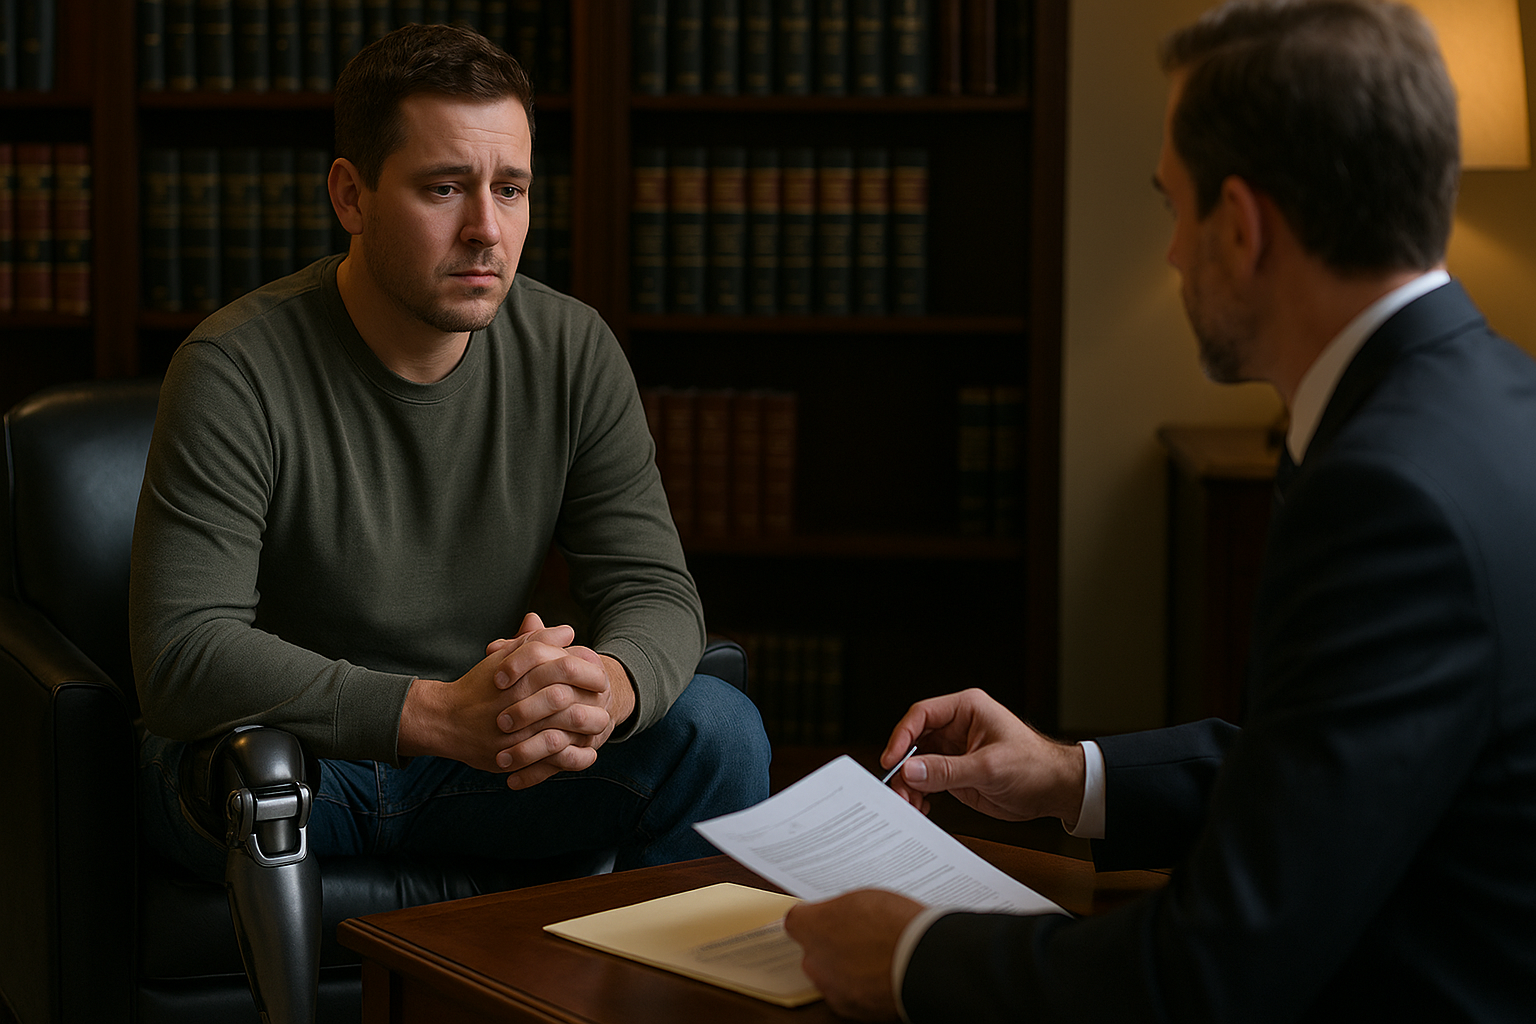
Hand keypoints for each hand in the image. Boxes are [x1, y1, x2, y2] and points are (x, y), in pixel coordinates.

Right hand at [397, 613, 634, 787]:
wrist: (446, 721)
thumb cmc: (480, 685)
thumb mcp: (505, 658)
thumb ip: (536, 642)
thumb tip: (569, 631)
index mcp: (518, 678)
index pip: (564, 669)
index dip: (589, 671)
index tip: (602, 675)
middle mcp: (516, 706)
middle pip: (565, 702)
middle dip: (592, 703)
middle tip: (607, 702)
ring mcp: (513, 736)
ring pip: (560, 735)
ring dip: (585, 731)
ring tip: (601, 726)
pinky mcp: (513, 760)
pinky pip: (550, 762)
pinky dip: (573, 758)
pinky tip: (587, 752)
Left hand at [783, 890, 922, 1020]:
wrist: (924, 962)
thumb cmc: (897, 926)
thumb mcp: (864, 899)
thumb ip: (840, 910)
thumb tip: (837, 916)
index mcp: (813, 927)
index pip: (797, 921)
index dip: (814, 919)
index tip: (827, 916)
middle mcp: (815, 961)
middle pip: (812, 952)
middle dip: (829, 946)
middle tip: (858, 936)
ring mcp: (832, 988)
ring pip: (830, 976)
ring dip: (845, 969)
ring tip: (876, 957)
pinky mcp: (851, 1009)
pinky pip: (848, 994)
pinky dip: (861, 988)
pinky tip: (882, 975)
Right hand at [880, 688, 1085, 828]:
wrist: (1056, 790)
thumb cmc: (1035, 766)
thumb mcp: (989, 767)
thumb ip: (948, 770)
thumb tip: (911, 770)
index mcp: (966, 709)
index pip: (921, 715)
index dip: (902, 736)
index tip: (892, 760)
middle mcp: (956, 727)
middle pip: (914, 741)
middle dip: (904, 766)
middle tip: (898, 790)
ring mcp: (954, 751)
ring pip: (917, 764)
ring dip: (910, 784)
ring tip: (910, 803)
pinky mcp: (956, 773)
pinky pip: (928, 780)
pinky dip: (920, 793)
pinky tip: (923, 806)